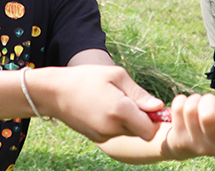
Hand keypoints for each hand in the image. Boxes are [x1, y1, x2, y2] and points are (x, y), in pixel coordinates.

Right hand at [38, 65, 163, 142]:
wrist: (55, 92)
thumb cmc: (86, 78)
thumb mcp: (115, 75)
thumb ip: (139, 93)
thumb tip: (159, 106)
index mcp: (120, 110)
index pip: (150, 130)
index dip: (154, 119)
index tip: (149, 106)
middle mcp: (112, 127)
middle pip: (141, 132)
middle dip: (141, 120)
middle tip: (130, 100)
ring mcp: (103, 135)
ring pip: (128, 133)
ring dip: (128, 122)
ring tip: (115, 102)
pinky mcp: (96, 138)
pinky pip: (115, 134)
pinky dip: (116, 124)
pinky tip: (105, 109)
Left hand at [161, 94, 214, 160]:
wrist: (186, 137)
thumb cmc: (213, 119)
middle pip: (208, 115)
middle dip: (208, 101)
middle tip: (209, 103)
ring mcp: (196, 146)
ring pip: (191, 109)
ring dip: (194, 100)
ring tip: (197, 106)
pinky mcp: (179, 140)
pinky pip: (178, 107)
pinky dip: (181, 101)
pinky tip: (184, 110)